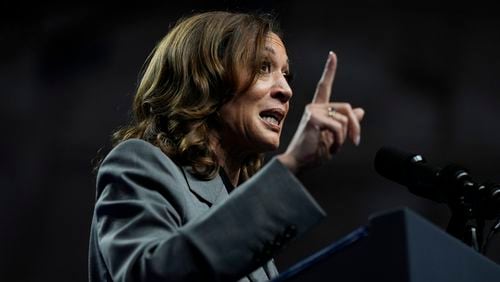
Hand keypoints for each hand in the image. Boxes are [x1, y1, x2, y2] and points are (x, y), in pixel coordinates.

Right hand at [278, 51, 364, 173]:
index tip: (332, 55)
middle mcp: (314, 107)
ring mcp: (312, 111)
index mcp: (317, 109)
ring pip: (344, 119)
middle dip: (355, 126)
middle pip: (347, 108)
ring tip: (334, 147)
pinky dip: (338, 141)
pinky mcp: (313, 118)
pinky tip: (330, 148)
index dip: (329, 70)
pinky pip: (337, 127)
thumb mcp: (335, 137)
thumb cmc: (313, 152)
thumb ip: (346, 123)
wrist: (298, 163)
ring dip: (344, 137)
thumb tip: (360, 111)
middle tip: (356, 141)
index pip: (325, 86)